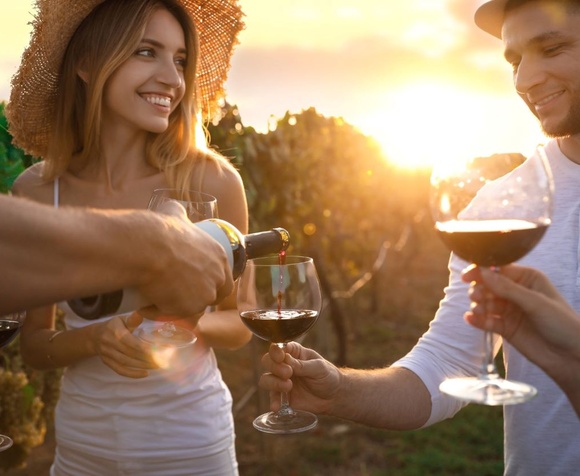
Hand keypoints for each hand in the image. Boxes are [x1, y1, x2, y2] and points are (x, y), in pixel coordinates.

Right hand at [93, 312, 159, 377]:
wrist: (94, 336)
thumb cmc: (113, 326)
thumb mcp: (122, 319)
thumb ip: (132, 319)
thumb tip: (142, 313)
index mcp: (116, 331)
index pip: (132, 342)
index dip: (146, 348)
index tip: (159, 351)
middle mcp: (110, 343)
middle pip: (131, 354)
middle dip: (148, 358)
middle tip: (162, 360)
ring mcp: (108, 354)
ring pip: (127, 363)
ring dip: (143, 366)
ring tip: (157, 366)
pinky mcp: (107, 363)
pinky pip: (120, 370)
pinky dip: (133, 374)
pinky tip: (145, 374)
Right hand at [137, 204, 233, 318]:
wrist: (148, 248)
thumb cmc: (160, 230)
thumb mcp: (174, 215)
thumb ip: (178, 212)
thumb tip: (173, 208)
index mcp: (219, 256)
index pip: (225, 278)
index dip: (210, 283)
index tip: (193, 283)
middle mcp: (217, 276)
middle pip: (211, 296)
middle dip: (194, 298)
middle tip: (172, 294)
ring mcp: (205, 294)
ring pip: (191, 307)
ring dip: (175, 305)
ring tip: (155, 295)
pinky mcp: (189, 308)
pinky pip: (171, 313)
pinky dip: (158, 311)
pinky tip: (146, 303)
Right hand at [259, 342, 340, 413]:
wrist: (334, 397)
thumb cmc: (328, 376)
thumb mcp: (318, 368)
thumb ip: (302, 365)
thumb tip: (285, 360)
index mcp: (294, 352)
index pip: (279, 347)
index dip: (276, 351)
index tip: (280, 357)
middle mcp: (285, 365)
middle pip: (268, 361)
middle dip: (275, 367)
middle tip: (288, 373)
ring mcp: (282, 380)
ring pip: (266, 379)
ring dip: (274, 383)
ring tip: (288, 387)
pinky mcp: (283, 396)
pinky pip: (272, 397)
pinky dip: (273, 401)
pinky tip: (277, 407)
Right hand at [462, 264, 579, 381]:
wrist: (571, 357)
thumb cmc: (562, 324)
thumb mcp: (536, 303)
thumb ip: (508, 288)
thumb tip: (483, 273)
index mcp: (527, 279)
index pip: (499, 269)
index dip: (482, 271)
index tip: (468, 276)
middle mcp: (516, 292)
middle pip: (488, 285)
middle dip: (479, 289)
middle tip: (476, 297)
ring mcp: (509, 310)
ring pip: (485, 302)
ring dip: (478, 305)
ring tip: (479, 311)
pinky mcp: (504, 327)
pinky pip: (486, 320)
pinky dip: (477, 319)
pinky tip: (470, 319)